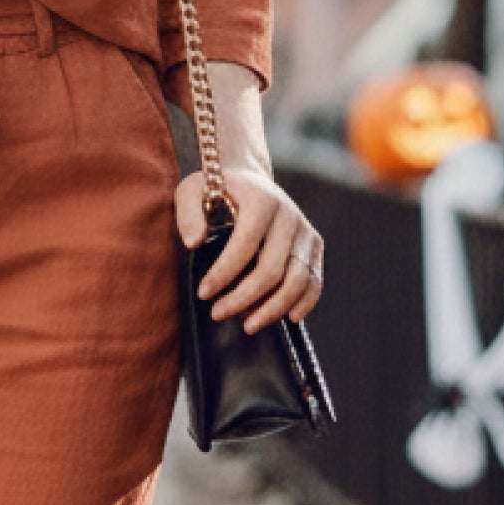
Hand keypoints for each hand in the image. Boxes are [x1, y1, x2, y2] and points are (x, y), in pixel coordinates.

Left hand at [174, 165, 324, 330]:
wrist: (248, 179)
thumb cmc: (215, 189)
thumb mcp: (191, 191)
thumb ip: (188, 214)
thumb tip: (193, 242)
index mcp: (261, 200)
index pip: (244, 245)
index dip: (223, 274)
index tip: (203, 294)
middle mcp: (289, 215)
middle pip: (272, 269)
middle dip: (244, 298)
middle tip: (217, 314)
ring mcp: (305, 231)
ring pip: (298, 280)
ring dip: (274, 308)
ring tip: (248, 326)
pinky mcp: (314, 244)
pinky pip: (314, 279)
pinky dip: (305, 302)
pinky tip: (289, 318)